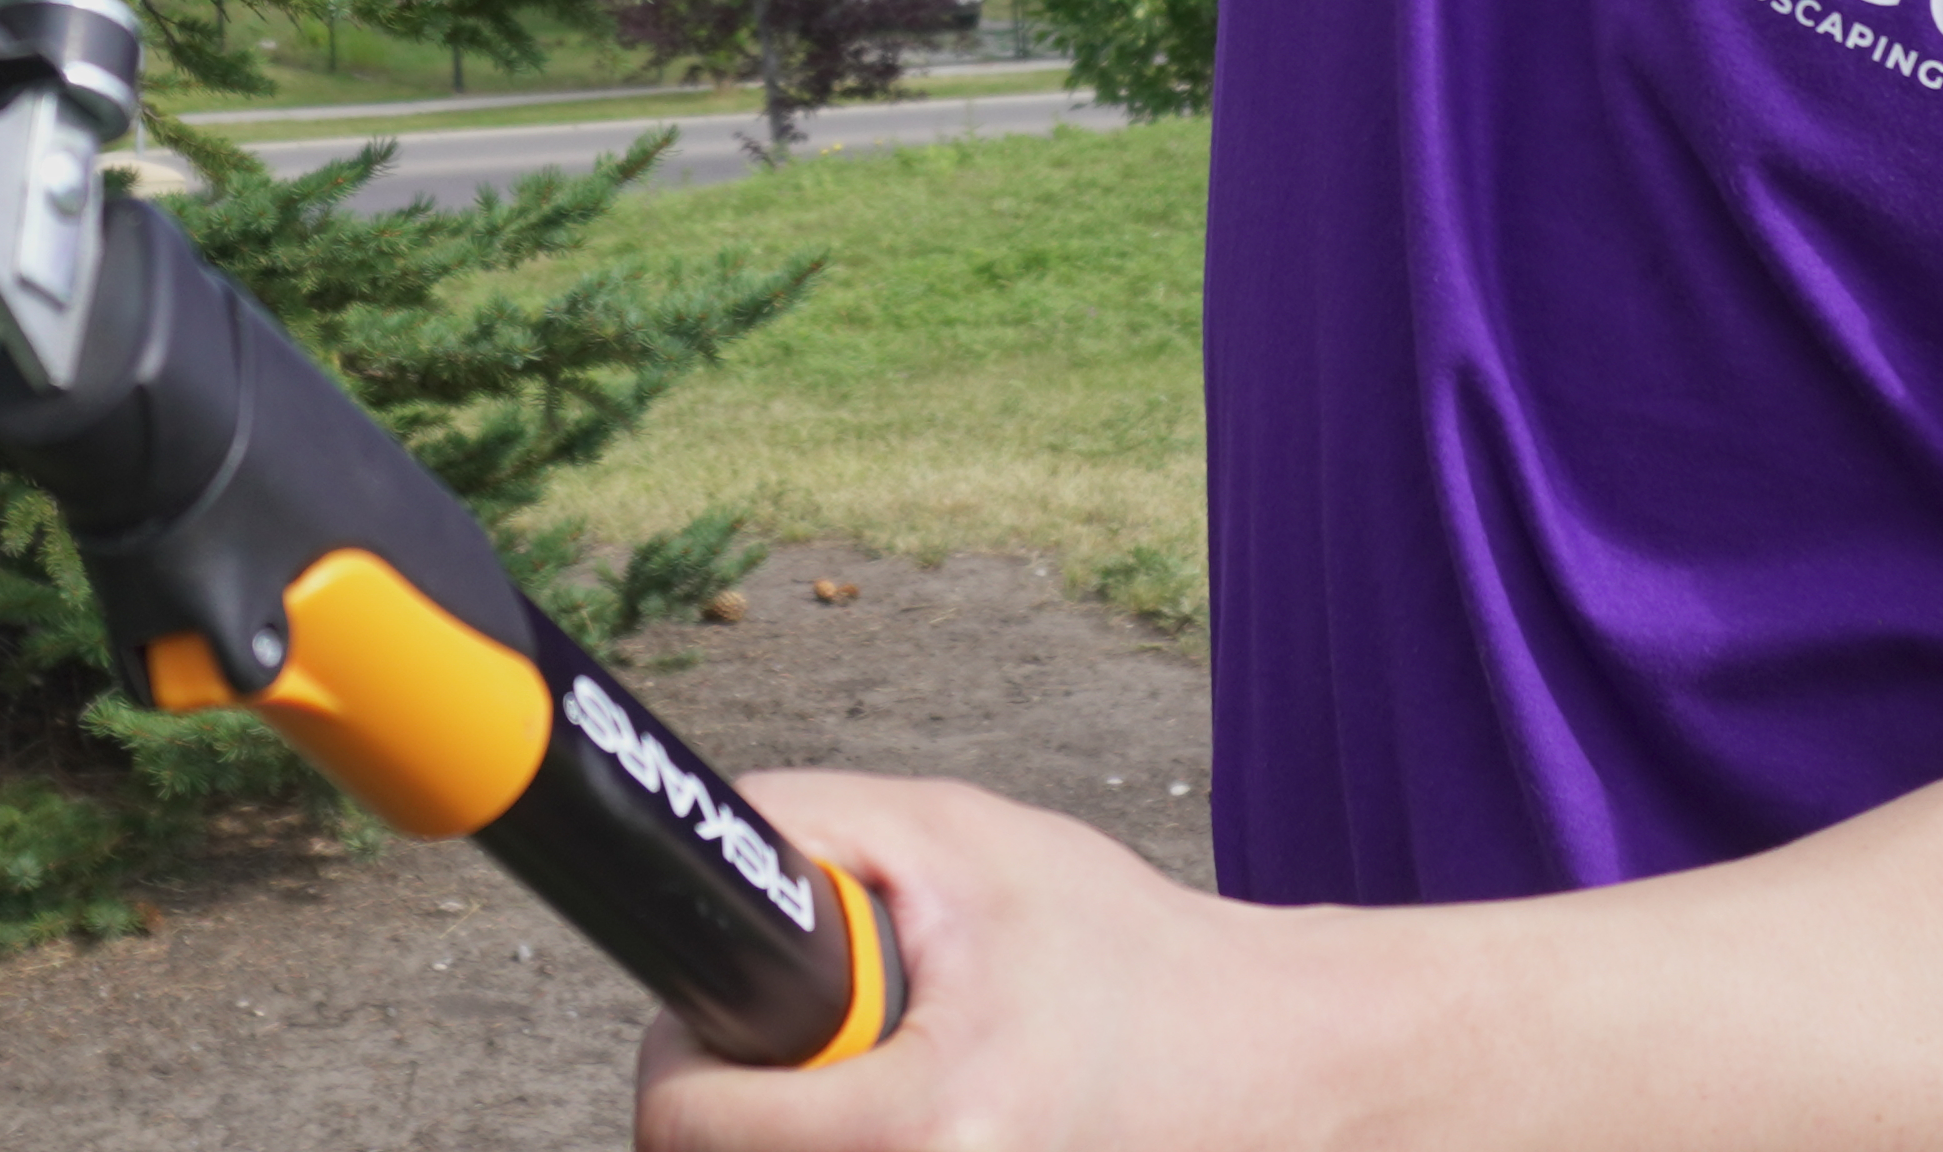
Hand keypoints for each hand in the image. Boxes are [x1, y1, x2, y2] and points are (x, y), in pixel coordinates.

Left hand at [633, 770, 1343, 1151]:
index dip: (683, 1058)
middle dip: (742, 1102)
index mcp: (930, 1122)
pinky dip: (845, 1149)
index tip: (715, 1020)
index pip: (693, 1127)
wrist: (1260, 1058)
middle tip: (809, 1045)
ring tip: (869, 1077)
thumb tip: (702, 851)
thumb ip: (815, 824)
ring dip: (789, 1135)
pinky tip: (907, 1112)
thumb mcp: (962, 836)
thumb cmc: (1124, 948)